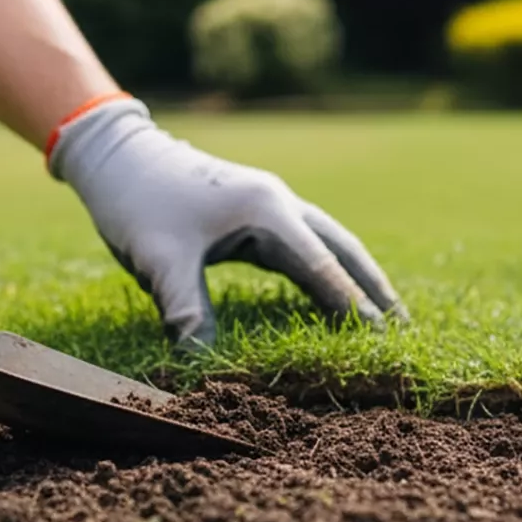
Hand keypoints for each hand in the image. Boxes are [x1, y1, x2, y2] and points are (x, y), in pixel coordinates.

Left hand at [48, 97, 407, 348]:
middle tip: (405, 331)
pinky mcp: (254, 210)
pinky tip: (332, 291)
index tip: (381, 342)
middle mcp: (278, 202)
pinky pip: (305, 243)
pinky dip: (327, 268)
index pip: (321, 267)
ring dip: (356, 276)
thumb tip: (204, 367)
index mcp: (266, 211)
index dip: (351, 307)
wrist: (116, 153)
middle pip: (343, 249)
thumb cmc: (137, 201)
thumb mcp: (160, 261)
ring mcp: (269, 202)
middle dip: (374, 289)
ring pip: (329, 242)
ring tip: (384, 315)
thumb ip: (187, 312)